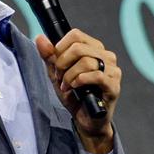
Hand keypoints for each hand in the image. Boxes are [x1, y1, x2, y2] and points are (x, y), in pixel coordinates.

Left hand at [35, 29, 120, 153]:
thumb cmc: (73, 94)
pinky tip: (75, 88)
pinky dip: (80, 81)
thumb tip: (40, 38)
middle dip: (62, 63)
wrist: (84, 118)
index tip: (56, 63)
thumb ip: (49, 56)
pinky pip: (96, 76)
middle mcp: (106, 56)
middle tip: (60, 77)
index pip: (75, 35)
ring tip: (67, 85)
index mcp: (93, 48)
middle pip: (78, 48)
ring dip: (70, 75)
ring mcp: (112, 70)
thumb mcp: (56, 73)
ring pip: (87, 62)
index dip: (60, 48)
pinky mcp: (114, 85)